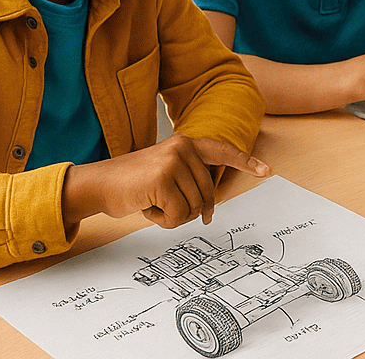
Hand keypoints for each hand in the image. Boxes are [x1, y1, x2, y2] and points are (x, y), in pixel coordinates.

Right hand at [62, 135, 269, 227]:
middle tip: (166, 209)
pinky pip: (178, 216)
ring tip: (152, 203)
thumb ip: (189, 180)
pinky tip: (147, 207)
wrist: (97, 185)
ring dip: (173, 215)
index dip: (246, 162)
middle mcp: (183, 148)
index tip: (267, 171)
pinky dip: (163, 220)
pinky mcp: (162, 179)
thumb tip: (210, 208)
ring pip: (194, 208)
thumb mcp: (166, 175)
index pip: (223, 152)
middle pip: (209, 194)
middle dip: (191, 210)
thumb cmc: (133, 185)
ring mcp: (173, 161)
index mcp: (187, 144)